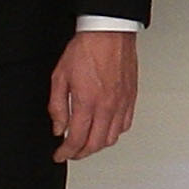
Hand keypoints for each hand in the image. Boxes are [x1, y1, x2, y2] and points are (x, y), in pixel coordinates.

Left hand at [49, 29, 139, 161]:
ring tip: (87, 143)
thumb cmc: (86, 49)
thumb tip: (59, 127)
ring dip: (98, 145)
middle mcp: (107, 106)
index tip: (60, 155)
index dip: (66, 152)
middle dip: (80, 153)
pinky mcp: (131, 98)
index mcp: (87, 102)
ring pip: (112, 138)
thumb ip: (57, 106)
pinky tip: (105, 129)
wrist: (109, 33)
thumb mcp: (60, 77)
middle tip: (71, 152)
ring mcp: (121, 103)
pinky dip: (114, 133)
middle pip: (95, 144)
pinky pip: (125, 125)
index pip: (76, 139)